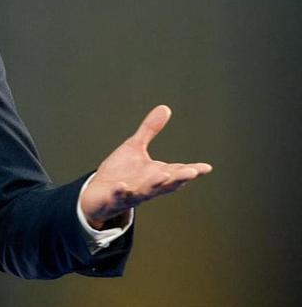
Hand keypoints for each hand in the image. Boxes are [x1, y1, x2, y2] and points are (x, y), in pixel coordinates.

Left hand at [80, 105, 212, 228]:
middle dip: (179, 178)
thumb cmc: (121, 171)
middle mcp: (148, 186)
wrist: (99, 194)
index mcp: (156, 174)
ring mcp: (131, 194)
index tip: (206, 168)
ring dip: (154, 185)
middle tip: (192, 172)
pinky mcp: (113, 198)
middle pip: (167, 184)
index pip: (177, 172)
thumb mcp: (135, 147)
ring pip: (145, 192)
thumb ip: (150, 130)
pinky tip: (120, 185)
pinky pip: (117, 196)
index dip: (192, 170)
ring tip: (162, 176)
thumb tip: (165, 108)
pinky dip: (119, 192)